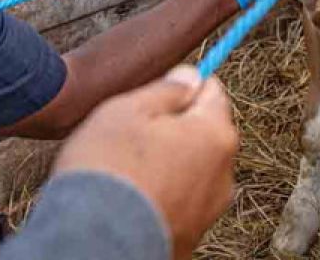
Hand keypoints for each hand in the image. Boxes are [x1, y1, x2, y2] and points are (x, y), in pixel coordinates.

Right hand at [53, 67, 238, 259]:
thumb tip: (191, 77)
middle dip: (175, 128)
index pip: (213, 92)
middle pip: (204, 132)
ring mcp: (210, 210)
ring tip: (127, 172)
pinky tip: (132, 198)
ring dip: (169, 163)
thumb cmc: (109, 170)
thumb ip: (167, 90)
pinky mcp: (191, 237)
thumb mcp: (129, 110)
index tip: (157, 95)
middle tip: (133, 136)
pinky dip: (162, 195)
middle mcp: (224, 173)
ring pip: (192, 169)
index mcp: (216, 134)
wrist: (95, 244)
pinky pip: (180, 201)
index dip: (184, 88)